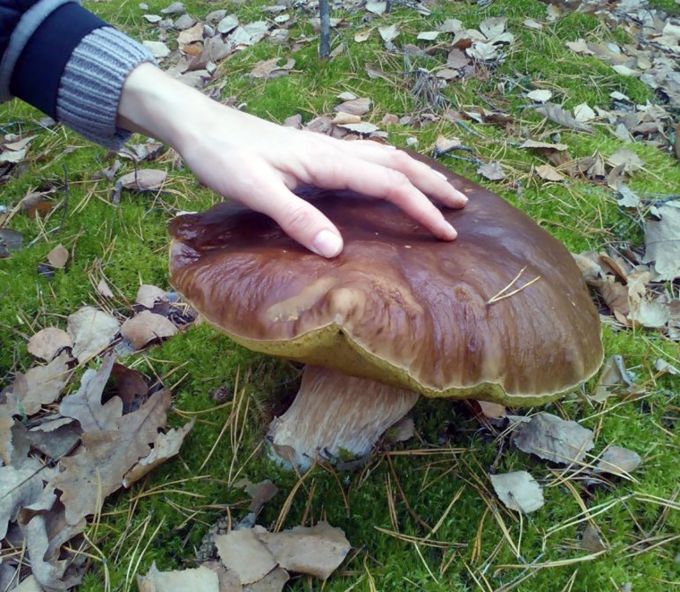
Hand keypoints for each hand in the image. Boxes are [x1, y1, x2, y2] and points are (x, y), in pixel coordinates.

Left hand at [118, 64, 467, 256]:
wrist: (199, 126)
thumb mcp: (255, 189)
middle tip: (461, 205)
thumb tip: (336, 250)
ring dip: (416, 174)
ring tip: (439, 191)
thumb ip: (296, 217)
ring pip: (385, 156)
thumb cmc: (223, 156)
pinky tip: (389, 183)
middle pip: (397, 162)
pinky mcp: (315, 155)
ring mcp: (325, 150)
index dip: (419, 207)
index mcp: (327, 160)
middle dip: (432, 184)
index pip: (388, 183)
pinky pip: (366, 160)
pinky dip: (391, 171)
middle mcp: (333, 150)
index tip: (445, 232)